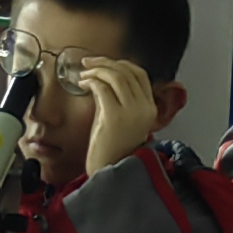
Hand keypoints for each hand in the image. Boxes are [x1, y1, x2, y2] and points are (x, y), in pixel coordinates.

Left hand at [76, 56, 155, 175]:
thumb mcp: (120, 116)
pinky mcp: (115, 117)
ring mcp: (132, 112)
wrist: (109, 169)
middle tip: (88, 63)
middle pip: (128, 71)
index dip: (121, 63)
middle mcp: (145, 108)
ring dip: (97, 70)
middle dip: (105, 62)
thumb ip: (116, 96)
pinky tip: (83, 84)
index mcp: (150, 108)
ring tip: (84, 74)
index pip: (140, 74)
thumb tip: (101, 77)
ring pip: (116, 76)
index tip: (104, 62)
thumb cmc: (112, 147)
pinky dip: (91, 81)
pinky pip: (103, 88)